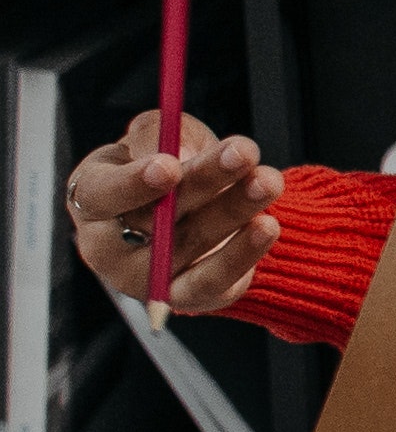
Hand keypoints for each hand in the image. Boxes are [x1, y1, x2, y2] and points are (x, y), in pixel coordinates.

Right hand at [66, 113, 280, 320]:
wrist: (200, 207)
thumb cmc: (170, 163)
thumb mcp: (160, 136)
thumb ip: (160, 134)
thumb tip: (180, 153)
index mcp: (92, 198)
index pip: (100, 194)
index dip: (132, 182)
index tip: (170, 164)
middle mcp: (109, 245)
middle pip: (152, 219)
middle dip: (203, 181)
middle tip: (242, 152)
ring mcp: (144, 277)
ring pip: (189, 244)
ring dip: (234, 209)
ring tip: (267, 181)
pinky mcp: (186, 296)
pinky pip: (212, 281)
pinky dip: (242, 253)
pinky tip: (267, 226)